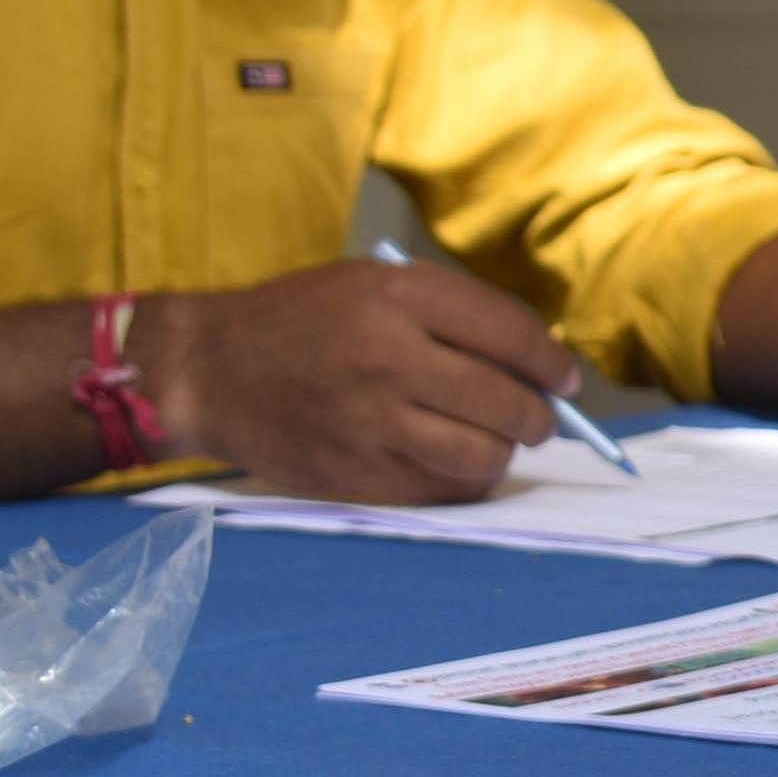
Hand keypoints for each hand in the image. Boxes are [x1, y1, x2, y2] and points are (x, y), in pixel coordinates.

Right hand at [154, 258, 573, 502]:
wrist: (209, 369)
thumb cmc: (301, 319)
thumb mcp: (373, 284)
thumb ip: (449, 314)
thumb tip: (536, 363)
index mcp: (400, 296)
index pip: (511, 336)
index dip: (553, 364)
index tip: (567, 380)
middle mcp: (389, 357)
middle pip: (506, 402)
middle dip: (539, 418)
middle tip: (540, 421)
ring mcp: (371, 421)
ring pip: (481, 455)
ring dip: (503, 454)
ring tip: (496, 444)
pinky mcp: (353, 473)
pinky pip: (439, 491)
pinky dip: (460, 483)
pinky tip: (454, 466)